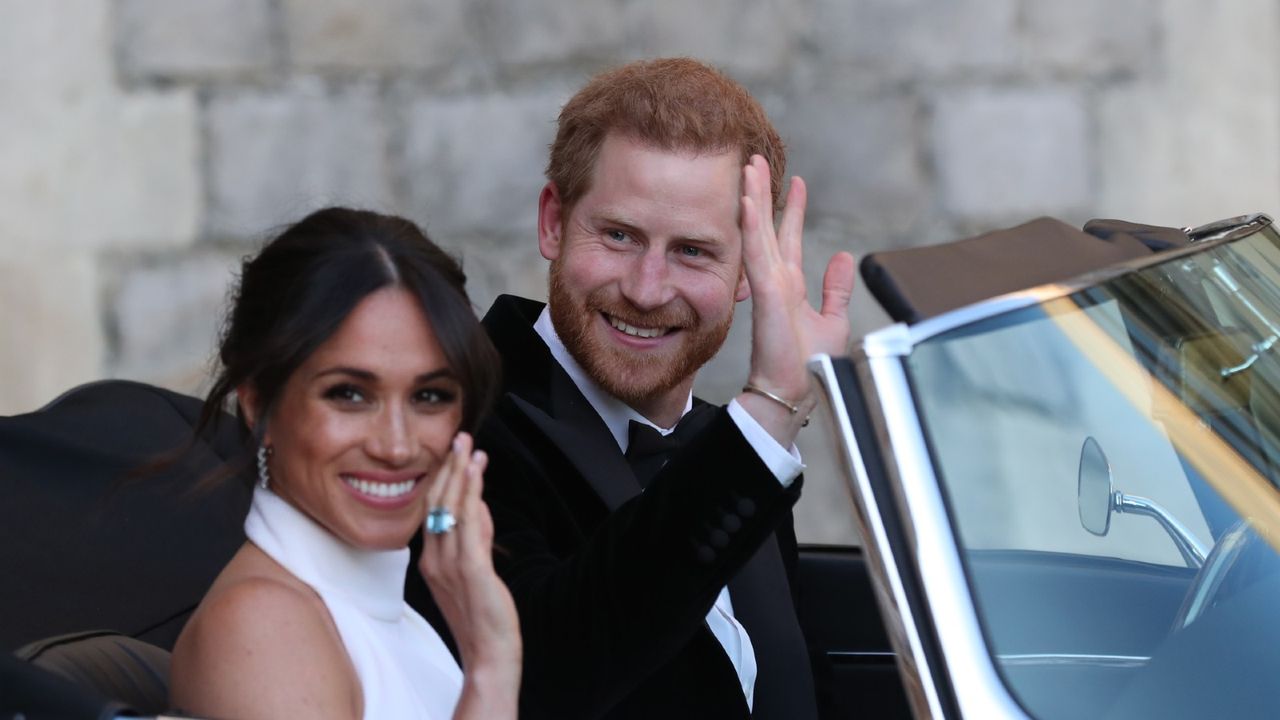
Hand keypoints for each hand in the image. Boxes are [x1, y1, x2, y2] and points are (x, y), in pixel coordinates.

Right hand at [419, 432, 520, 716]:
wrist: (488, 652)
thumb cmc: (482, 614)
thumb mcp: (475, 569)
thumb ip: (476, 537)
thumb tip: (480, 506)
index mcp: (430, 559)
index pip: (432, 510)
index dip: (442, 479)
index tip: (453, 453)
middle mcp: (434, 558)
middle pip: (437, 503)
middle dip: (449, 467)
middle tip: (460, 437)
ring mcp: (450, 564)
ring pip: (451, 508)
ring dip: (460, 473)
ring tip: (468, 445)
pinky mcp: (471, 570)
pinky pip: (469, 524)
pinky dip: (471, 494)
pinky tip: (476, 473)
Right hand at [738, 155, 855, 443]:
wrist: (795, 392)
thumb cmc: (809, 366)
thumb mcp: (832, 320)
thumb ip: (836, 289)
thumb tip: (843, 257)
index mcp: (790, 286)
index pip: (789, 238)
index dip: (792, 209)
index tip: (795, 181)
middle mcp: (776, 281)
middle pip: (767, 227)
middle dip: (762, 193)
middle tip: (757, 159)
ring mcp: (768, 285)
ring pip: (758, 232)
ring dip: (753, 199)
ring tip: (749, 167)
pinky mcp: (766, 294)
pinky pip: (756, 253)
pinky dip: (751, 226)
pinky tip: (746, 201)